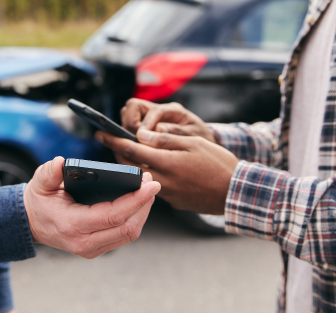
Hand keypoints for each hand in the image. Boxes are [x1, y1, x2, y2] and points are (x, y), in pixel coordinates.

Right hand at [23, 157, 159, 258]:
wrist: (31, 223)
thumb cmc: (39, 202)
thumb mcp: (40, 183)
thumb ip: (48, 173)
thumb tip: (59, 163)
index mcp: (72, 225)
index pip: (113, 216)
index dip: (136, 201)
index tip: (151, 185)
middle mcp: (84, 242)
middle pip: (128, 227)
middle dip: (145, 204)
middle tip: (152, 183)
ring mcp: (92, 248)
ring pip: (129, 234)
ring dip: (143, 212)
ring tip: (148, 190)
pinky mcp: (97, 248)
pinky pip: (124, 236)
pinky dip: (135, 219)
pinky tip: (139, 203)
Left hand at [96, 129, 237, 214]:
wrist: (236, 192)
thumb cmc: (218, 163)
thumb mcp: (193, 143)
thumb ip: (165, 139)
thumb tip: (140, 134)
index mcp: (165, 163)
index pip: (130, 150)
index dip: (112, 140)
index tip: (100, 133)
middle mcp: (161, 181)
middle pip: (129, 166)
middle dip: (118, 153)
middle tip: (114, 141)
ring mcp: (166, 194)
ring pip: (141, 177)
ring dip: (134, 165)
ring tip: (135, 151)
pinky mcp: (173, 202)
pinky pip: (154, 186)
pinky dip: (150, 175)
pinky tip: (158, 167)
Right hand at [121, 98, 216, 143]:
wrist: (203, 144)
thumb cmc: (200, 139)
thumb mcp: (193, 136)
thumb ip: (176, 133)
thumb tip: (157, 130)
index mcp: (173, 110)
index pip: (153, 110)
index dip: (145, 124)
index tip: (140, 138)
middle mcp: (159, 111)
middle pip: (133, 107)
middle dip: (130, 124)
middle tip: (135, 141)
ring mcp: (149, 118)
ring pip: (127, 115)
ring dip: (127, 129)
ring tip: (133, 145)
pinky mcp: (144, 127)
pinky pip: (129, 126)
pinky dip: (128, 136)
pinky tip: (134, 149)